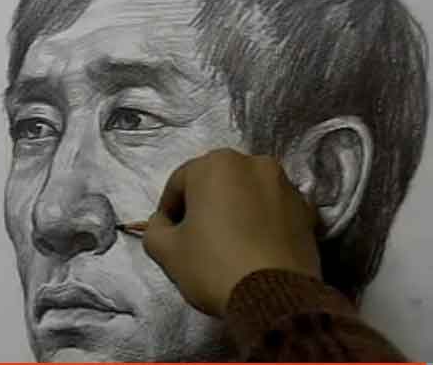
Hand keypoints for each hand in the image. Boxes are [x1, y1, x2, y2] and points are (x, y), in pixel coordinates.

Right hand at [143, 149, 320, 316]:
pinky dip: (264, 221)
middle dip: (204, 206)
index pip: (179, 183)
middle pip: (216, 184)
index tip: (169, 235)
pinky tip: (257, 247)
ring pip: (247, 193)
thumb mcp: (166, 251)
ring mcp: (285, 184)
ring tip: (230, 243)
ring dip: (236, 210)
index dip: (169, 210)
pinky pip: (274, 209)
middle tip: (197, 238)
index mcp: (216, 163)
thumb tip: (163, 222)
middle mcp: (253, 163)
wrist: (276, 298)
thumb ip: (155, 228)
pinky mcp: (307, 208)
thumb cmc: (214, 265)